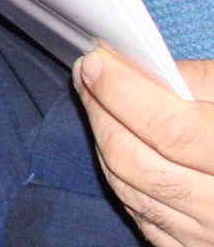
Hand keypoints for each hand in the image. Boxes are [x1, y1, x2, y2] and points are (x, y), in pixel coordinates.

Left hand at [80, 50, 213, 245]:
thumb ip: (202, 83)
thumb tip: (137, 68)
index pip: (170, 130)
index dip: (125, 94)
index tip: (95, 62)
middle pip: (136, 161)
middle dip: (102, 112)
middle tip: (89, 75)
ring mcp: (211, 239)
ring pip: (129, 189)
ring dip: (104, 141)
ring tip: (100, 102)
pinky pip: (142, 216)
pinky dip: (123, 177)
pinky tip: (123, 146)